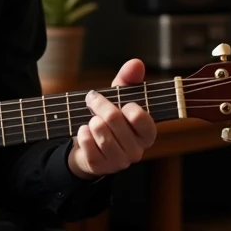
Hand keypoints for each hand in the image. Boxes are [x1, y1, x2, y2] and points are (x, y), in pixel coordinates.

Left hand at [67, 58, 157, 179]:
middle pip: (114, 118)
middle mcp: (137, 151)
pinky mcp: (100, 167)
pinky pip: (87, 142)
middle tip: (93, 100)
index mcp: (147, 134)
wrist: (90, 147)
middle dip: (100, 104)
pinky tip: (85, 132)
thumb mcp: (119, 99)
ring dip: (91, 120)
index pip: (140, 116)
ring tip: (92, 120)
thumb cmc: (109, 121)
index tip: (121, 102)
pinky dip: (82, 132)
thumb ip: (129, 80)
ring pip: (100, 130)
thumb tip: (136, 63)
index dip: (126, 105)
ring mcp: (119, 161)